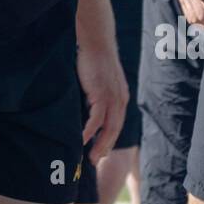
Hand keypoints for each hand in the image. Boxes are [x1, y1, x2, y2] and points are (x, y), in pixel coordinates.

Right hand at [77, 42, 128, 165]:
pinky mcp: (101, 95)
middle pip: (115, 131)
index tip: (100, 152)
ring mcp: (112, 99)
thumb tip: (87, 106)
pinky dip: (89, 132)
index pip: (117, 124)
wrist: (97, 41)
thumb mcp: (100, 80)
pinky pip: (96, 119)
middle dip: (105, 147)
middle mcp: (120, 101)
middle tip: (95, 161)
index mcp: (121, 98)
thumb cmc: (94, 59)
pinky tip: (82, 140)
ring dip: (99, 145)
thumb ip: (97, 94)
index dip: (109, 140)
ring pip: (108, 128)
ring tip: (90, 158)